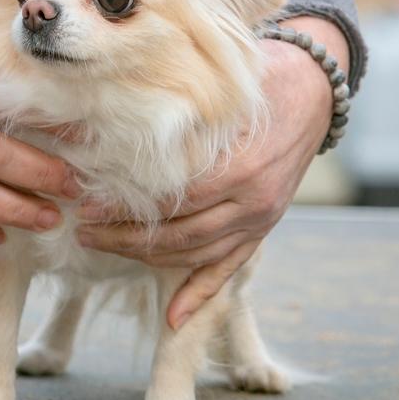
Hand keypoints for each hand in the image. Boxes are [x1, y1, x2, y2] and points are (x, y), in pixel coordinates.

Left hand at [76, 16, 348, 328]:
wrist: (315, 89)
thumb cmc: (262, 81)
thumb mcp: (223, 91)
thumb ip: (181, 114)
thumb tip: (113, 119)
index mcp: (241, 168)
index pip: (172, 201)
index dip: (127, 209)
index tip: (86, 205)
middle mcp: (252, 202)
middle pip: (179, 234)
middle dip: (124, 237)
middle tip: (82, 230)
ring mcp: (260, 220)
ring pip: (195, 254)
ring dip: (145, 258)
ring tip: (102, 247)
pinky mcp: (262, 229)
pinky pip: (228, 268)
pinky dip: (199, 294)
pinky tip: (172, 318)